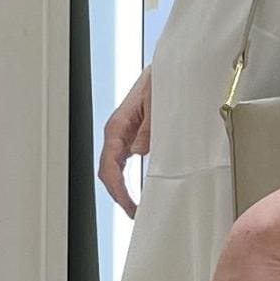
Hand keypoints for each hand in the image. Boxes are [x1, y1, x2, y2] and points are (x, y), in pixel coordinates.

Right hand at [99, 70, 151, 216]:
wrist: (171, 67)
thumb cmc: (163, 79)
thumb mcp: (158, 101)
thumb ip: (148, 126)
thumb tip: (138, 150)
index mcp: (118, 124)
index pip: (109, 164)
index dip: (117, 188)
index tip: (129, 204)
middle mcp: (118, 131)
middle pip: (108, 170)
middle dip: (118, 195)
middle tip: (133, 213)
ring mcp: (124, 134)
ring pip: (114, 168)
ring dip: (121, 189)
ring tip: (133, 207)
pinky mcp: (133, 136)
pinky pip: (123, 162)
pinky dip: (126, 179)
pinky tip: (136, 190)